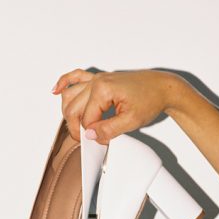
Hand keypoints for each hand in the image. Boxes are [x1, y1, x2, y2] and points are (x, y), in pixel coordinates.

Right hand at [51, 69, 185, 143]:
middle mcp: (96, 81)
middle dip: (77, 127)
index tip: (103, 141)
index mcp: (103, 89)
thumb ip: (109, 129)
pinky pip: (76, 77)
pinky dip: (64, 82)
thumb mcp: (131, 120)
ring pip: (70, 95)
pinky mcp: (100, 78)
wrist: (163, 87)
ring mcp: (97, 78)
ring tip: (75, 127)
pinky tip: (55, 91)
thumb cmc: (151, 99)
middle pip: (73, 108)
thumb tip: (91, 135)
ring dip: (67, 112)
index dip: (92, 134)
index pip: (86, 118)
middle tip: (87, 140)